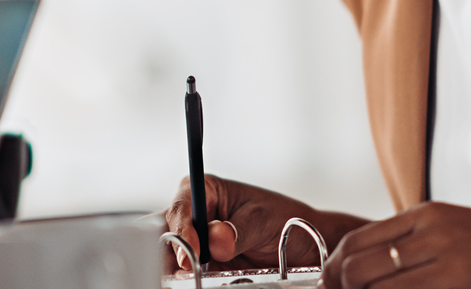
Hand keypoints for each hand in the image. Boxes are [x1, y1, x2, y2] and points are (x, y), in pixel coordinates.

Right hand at [162, 175, 367, 272]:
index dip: (181, 227)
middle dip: (174, 251)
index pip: (182, 206)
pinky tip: (200, 283)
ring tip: (195, 278)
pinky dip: (193, 283)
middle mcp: (196, 216)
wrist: (301, 244)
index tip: (190, 248)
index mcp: (205, 190)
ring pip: (174, 258)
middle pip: (169, 233)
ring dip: (182, 271)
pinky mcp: (204, 267)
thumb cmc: (284, 219)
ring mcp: (198, 243)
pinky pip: (189, 277)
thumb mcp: (263, 220)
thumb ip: (239, 230)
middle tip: (186, 269)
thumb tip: (216, 238)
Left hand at [322, 203, 470, 288]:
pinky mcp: (459, 288)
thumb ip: (396, 239)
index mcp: (426, 216)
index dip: (333, 267)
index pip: (357, 242)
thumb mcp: (435, 226)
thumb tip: (343, 267)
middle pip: (360, 270)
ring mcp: (451, 268)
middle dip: (343, 288)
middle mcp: (437, 239)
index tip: (327, 281)